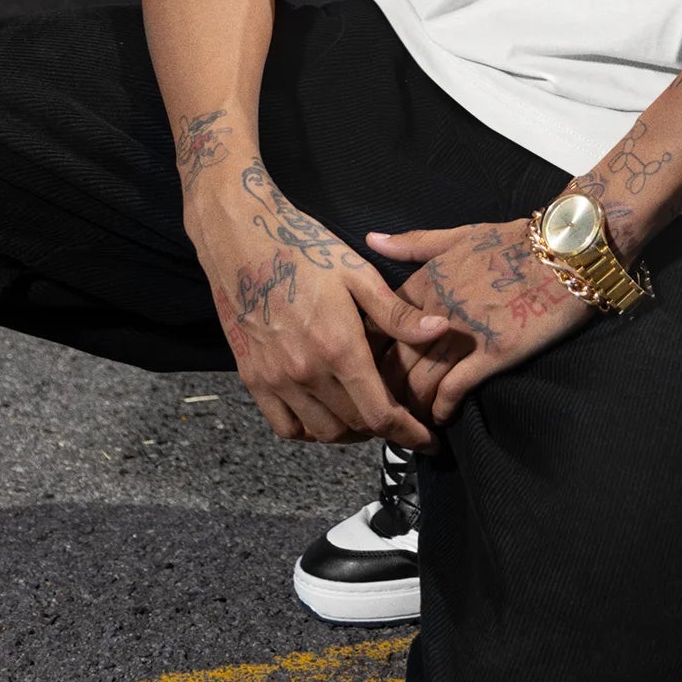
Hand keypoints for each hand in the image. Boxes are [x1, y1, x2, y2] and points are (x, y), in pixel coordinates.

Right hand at [190, 165, 450, 448]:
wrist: (239, 240)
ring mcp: (275, 379)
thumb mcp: (357, 273)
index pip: (380, 414)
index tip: (428, 442)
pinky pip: (285, 426)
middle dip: (383, 428)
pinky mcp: (253, 379)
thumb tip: (441, 331)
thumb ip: (397, 312)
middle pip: (355, 426)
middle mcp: (306, 372)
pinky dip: (309, 430)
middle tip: (398, 415)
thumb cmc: (304, 249)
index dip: (409, 434)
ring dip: (349, 431)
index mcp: (339, 347)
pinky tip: (324, 412)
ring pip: (322, 432)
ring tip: (364, 413)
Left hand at [365, 217, 591, 422]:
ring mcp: (463, 334)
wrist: (564, 251)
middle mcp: (435, 310)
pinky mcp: (492, 354)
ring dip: (409, 407)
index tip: (363, 370)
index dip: (365, 353)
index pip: (377, 326)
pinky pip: (454, 390)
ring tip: (405, 424)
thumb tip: (370, 239)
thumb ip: (413, 243)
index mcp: (425, 282)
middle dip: (381, 389)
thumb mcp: (459, 235)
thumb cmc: (514, 241)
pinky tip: (438, 420)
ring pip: (419, 381)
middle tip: (376, 409)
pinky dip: (441, 409)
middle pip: (392, 360)